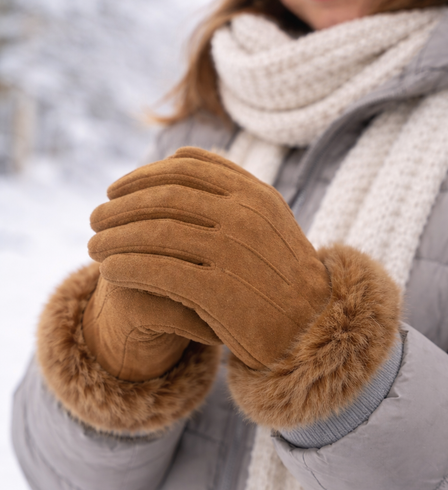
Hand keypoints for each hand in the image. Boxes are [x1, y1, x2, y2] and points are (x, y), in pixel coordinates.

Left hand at [87, 147, 330, 369]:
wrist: (313, 329)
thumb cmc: (283, 275)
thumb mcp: (269, 220)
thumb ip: (230, 188)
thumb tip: (177, 159)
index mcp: (255, 194)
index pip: (184, 169)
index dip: (142, 176)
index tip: (116, 190)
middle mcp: (244, 217)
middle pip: (164, 198)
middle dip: (120, 206)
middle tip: (95, 218)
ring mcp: (232, 253)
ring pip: (154, 234)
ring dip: (114, 238)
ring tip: (93, 247)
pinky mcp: (218, 292)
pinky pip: (156, 272)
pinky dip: (125, 267)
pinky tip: (109, 272)